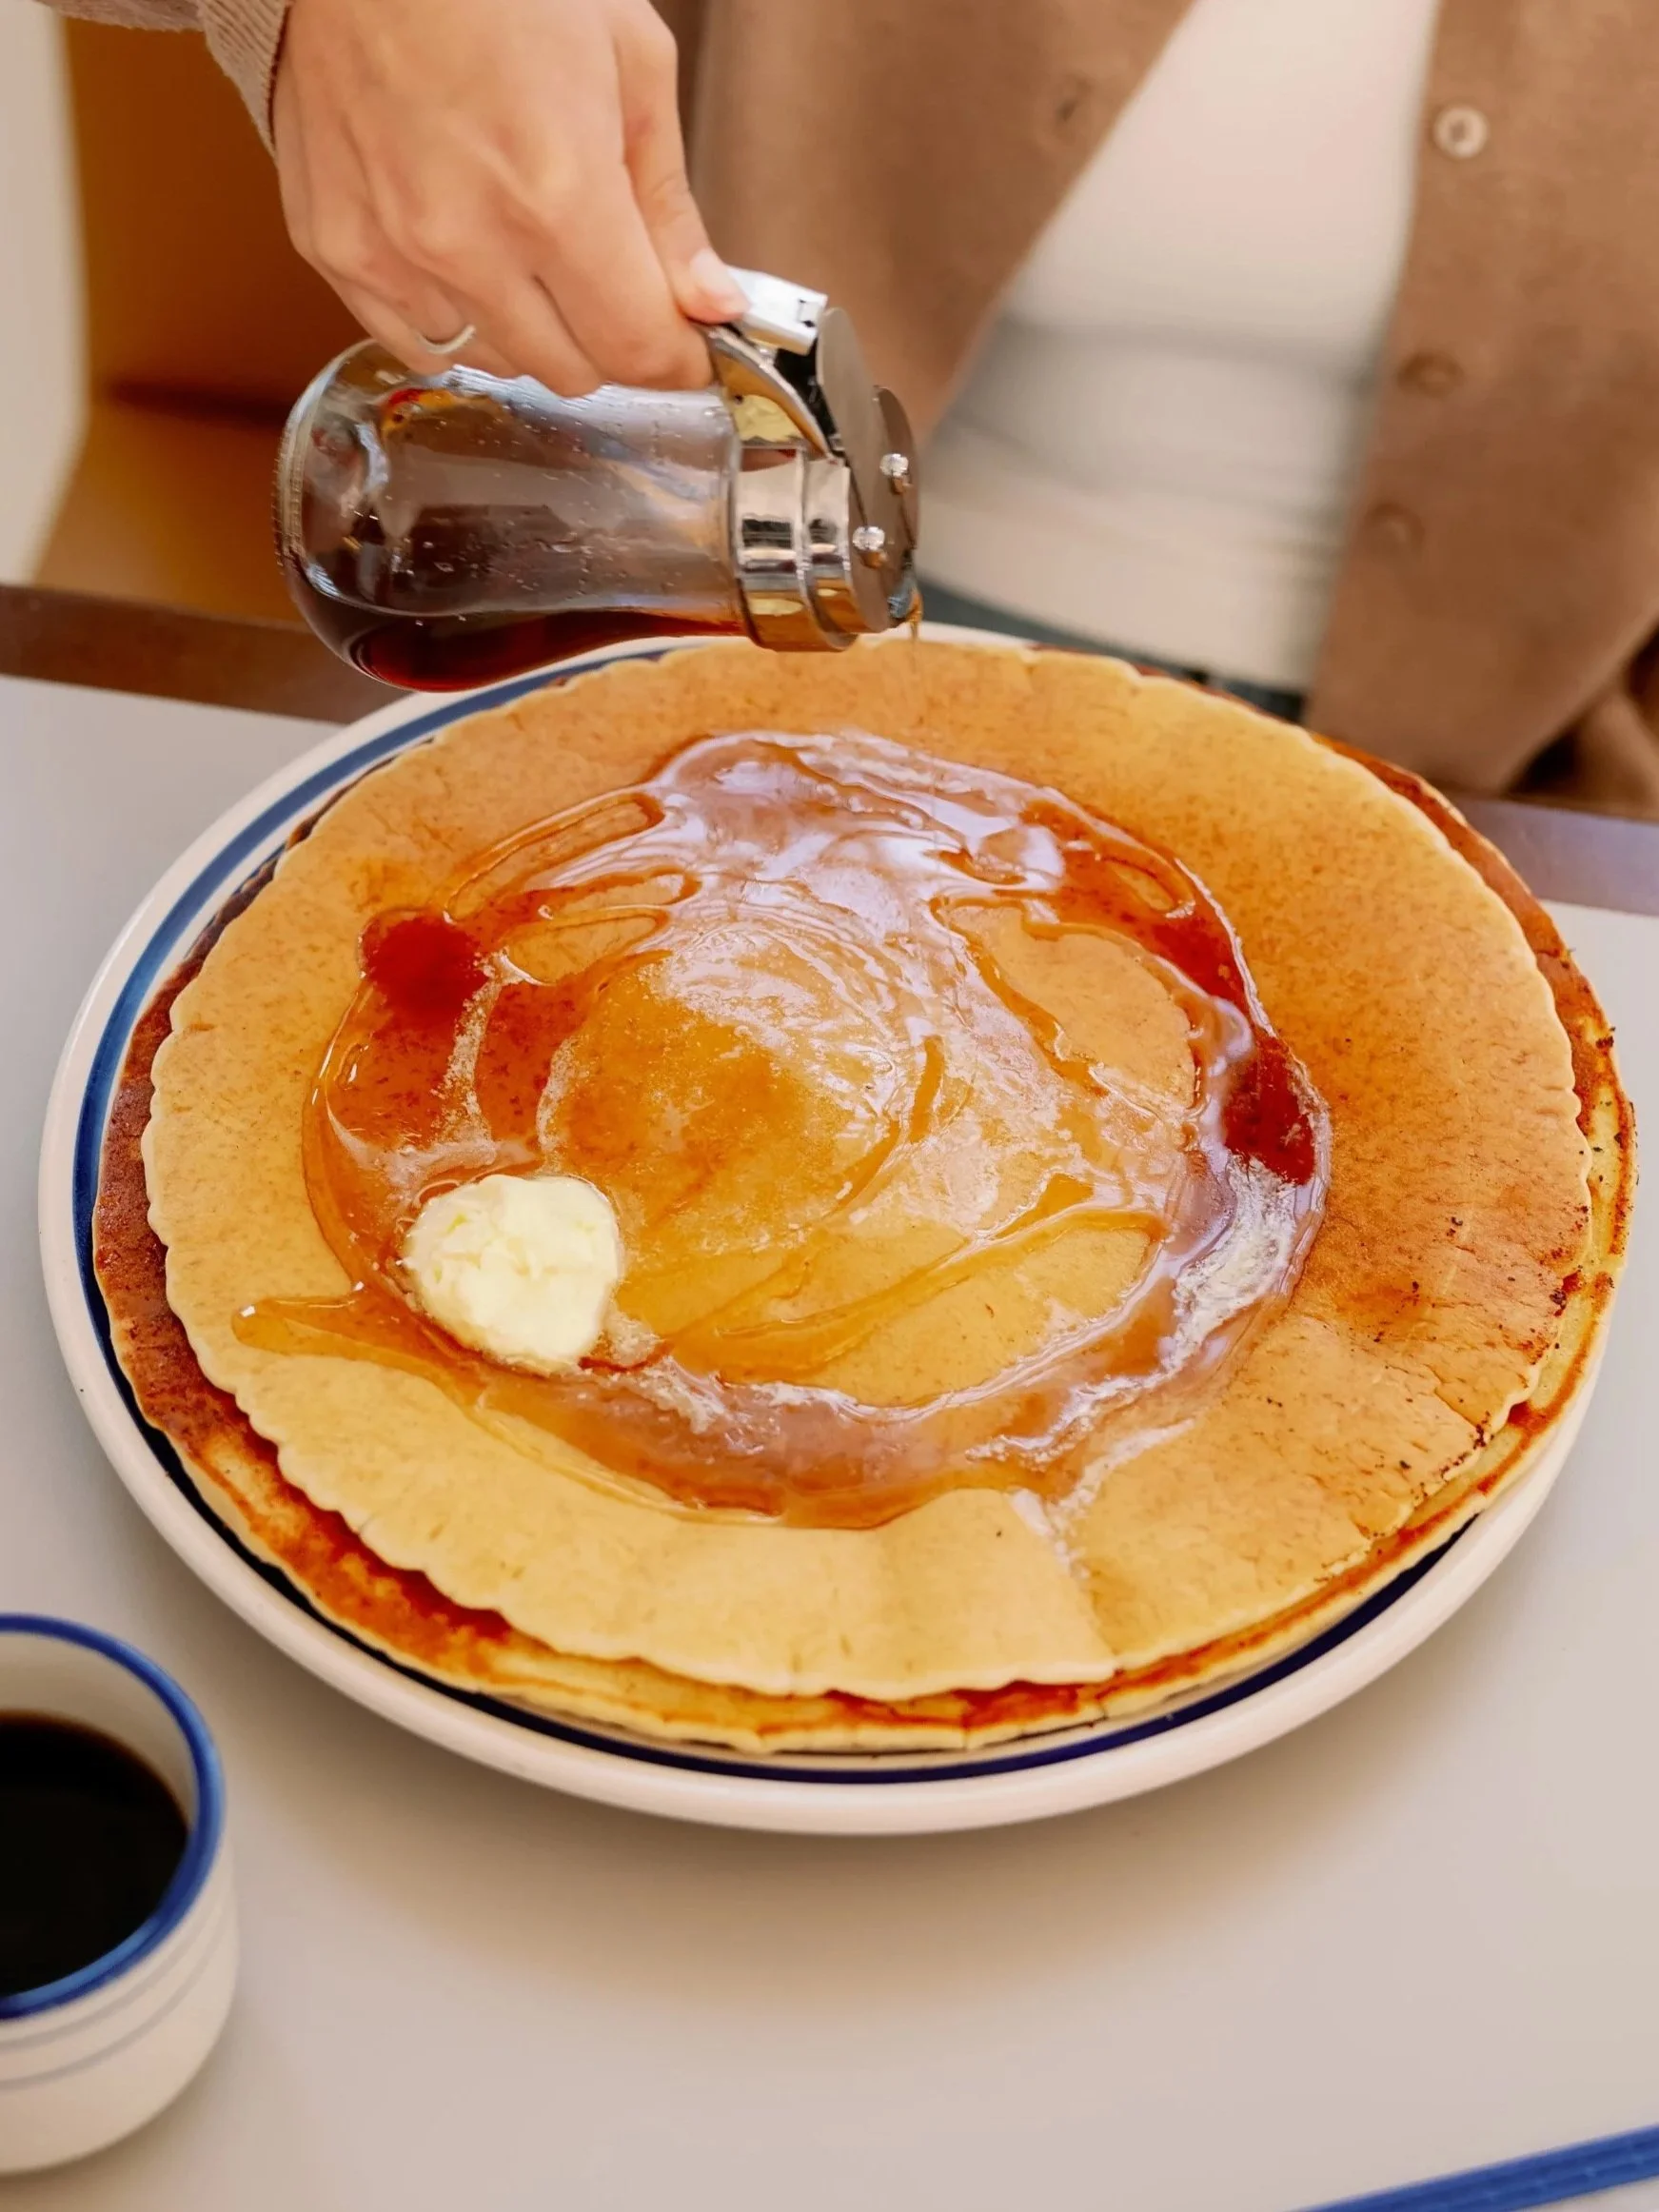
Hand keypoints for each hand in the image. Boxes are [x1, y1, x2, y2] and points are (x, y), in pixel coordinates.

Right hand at [271, 0, 745, 392]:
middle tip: (608, 272)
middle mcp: (470, 243)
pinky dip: (453, 318)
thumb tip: (711, 302)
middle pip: (572, 370)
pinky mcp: (338, 250)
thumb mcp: (630, 63)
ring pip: (497, 361)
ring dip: (529, 328)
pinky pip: (416, 340)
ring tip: (523, 239)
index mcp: (557, 195)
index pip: (638, 349)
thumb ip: (670, 205)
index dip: (676, 356)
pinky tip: (463, 253)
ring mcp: (395, 253)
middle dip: (607, 334)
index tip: (686, 343)